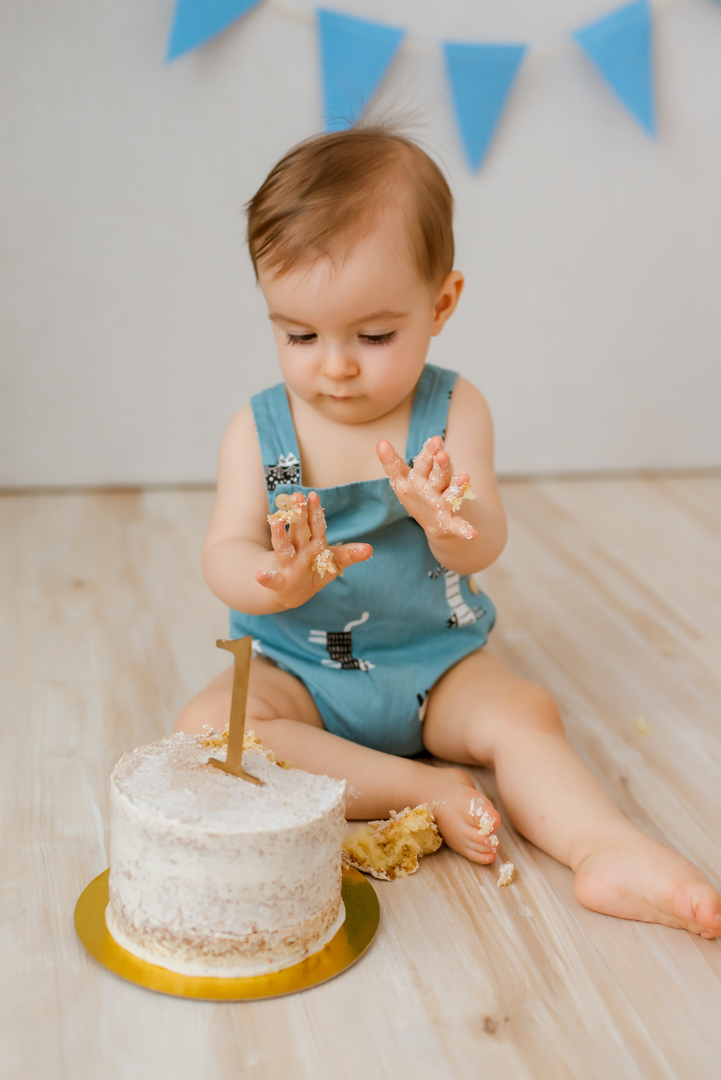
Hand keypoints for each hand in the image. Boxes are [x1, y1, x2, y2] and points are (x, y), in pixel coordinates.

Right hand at [255, 491, 371, 608]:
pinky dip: (265, 578)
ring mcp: (287, 564)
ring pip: (284, 548)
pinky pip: (272, 579)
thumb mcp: (332, 562)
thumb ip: (349, 554)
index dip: (315, 512)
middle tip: (297, 496)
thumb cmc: (313, 571)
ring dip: (280, 535)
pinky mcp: (279, 581)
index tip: (313, 495)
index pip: (316, 525)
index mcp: (313, 543)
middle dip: (299, 515)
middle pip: (299, 530)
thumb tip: (370, 549)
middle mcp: (298, 549)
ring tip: (276, 521)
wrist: (292, 591)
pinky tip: (258, 576)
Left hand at [377, 436, 476, 540]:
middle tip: (443, 455)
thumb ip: (392, 463)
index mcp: (425, 476)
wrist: (439, 522)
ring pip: (452, 495)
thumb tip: (381, 442)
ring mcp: (446, 504)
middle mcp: (439, 487)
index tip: (435, 439)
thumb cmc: (419, 496)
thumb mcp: (403, 481)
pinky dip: (467, 530)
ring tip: (465, 478)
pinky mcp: (452, 523)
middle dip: (442, 465)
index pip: (427, 462)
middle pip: (440, 475)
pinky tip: (474, 534)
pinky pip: (460, 526)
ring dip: (458, 488)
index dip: (430, 451)